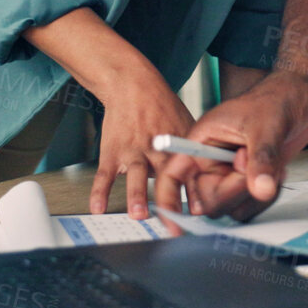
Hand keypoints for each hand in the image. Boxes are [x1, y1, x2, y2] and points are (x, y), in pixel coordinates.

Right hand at [92, 71, 194, 218]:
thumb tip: (210, 176)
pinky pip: (105, 174)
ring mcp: (133, 150)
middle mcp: (157, 148)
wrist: (131, 83)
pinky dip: (99, 192)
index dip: (196, 192)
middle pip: (165, 178)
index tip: (201, 214)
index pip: (190, 171)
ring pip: (135, 174)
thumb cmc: (160, 105)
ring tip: (139, 215)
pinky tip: (97, 208)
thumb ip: (195, 150)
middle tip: (174, 224)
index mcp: (178, 143)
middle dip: (169, 201)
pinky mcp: (112, 150)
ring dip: (137, 195)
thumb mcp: (186, 122)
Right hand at [153, 72, 307, 221]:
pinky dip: (267, 196)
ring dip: (255, 194)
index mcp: (201, 143)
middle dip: (233, 190)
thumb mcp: (265, 125)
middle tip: (251, 165)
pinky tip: (276, 172)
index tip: (176, 226)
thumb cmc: (275, 100)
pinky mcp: (250, 184)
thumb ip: (262, 158)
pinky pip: (251, 206)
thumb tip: (261, 189)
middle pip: (206, 201)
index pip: (172, 176)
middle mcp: (212, 163)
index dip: (168, 202)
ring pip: (231, 208)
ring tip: (269, 164)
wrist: (300, 101)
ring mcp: (230, 176)